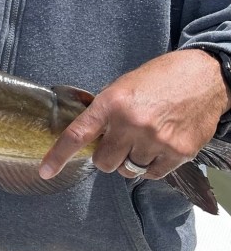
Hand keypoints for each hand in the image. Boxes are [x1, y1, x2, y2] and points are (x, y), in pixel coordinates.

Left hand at [40, 49, 228, 180]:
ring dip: (132, 161)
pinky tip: (159, 146)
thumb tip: (90, 139)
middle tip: (119, 142)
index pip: (78, 134)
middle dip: (108, 156)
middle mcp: (131, 123)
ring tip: (144, 139)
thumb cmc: (159, 79)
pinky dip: (152, 166)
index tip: (45, 171)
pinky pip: (153, 175)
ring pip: (129, 171)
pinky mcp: (179, 152)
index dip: (58, 155)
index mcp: (112, 103)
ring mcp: (156, 140)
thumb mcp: (122, 87)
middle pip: (104, 163)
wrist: (204, 76)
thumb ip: (104, 113)